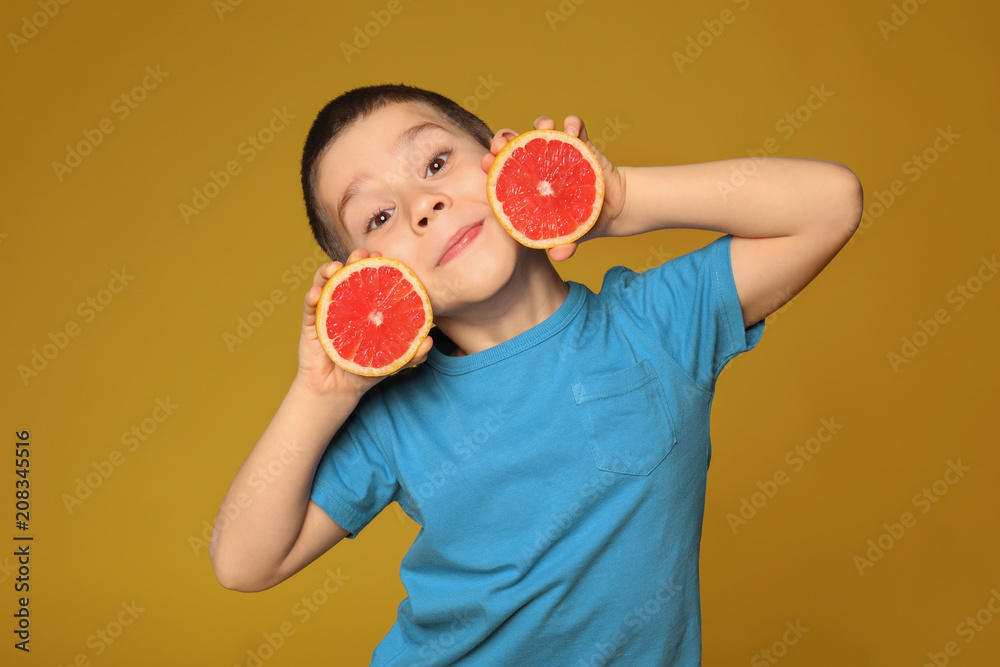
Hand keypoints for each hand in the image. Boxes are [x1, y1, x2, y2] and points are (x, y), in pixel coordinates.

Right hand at [296, 248, 433, 397]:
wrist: (338, 390)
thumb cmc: (365, 369)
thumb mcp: (391, 361)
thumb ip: (411, 352)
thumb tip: (430, 342)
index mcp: (366, 307)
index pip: (371, 281)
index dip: (377, 266)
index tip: (383, 256)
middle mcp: (347, 304)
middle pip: (350, 275)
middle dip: (355, 260)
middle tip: (362, 253)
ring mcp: (327, 311)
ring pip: (326, 283)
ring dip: (328, 270)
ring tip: (335, 267)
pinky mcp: (310, 323)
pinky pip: (308, 306)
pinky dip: (311, 296)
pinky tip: (317, 293)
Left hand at [481, 114, 626, 261]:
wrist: (612, 208)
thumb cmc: (581, 223)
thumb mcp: (571, 236)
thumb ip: (565, 245)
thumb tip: (558, 256)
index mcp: (528, 186)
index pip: (503, 173)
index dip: (492, 166)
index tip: (486, 161)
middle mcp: (539, 165)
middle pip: (515, 145)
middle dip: (505, 139)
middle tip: (504, 142)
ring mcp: (559, 152)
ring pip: (542, 129)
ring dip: (540, 124)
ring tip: (544, 127)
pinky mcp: (581, 144)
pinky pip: (575, 127)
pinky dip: (573, 124)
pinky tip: (573, 130)